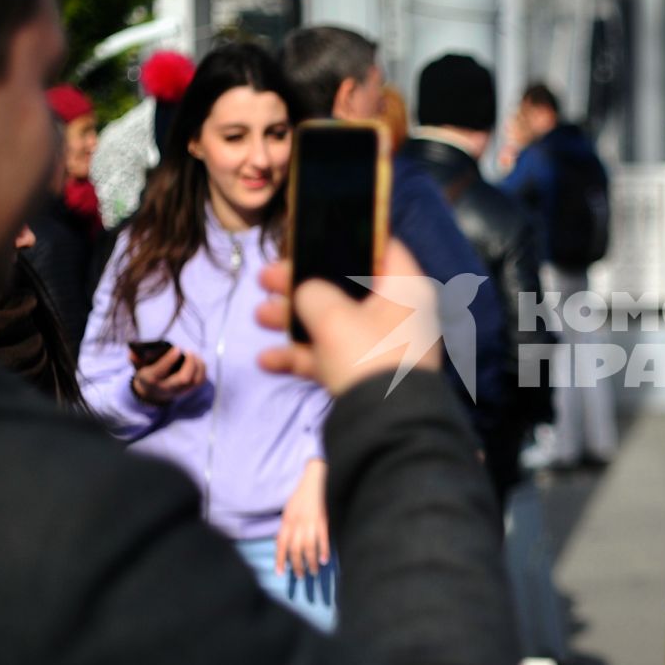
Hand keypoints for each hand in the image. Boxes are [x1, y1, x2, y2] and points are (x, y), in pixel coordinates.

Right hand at [130, 345, 206, 404]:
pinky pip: (200, 381)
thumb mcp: (139, 367)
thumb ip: (135, 359)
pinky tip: (198, 360)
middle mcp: (167, 387)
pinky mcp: (189, 390)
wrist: (152, 392)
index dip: (170, 359)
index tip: (177, 348)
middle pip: (183, 379)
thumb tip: (132, 352)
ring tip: (193, 354)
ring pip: (194, 381)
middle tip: (188, 351)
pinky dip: (202, 369)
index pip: (161, 371)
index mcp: (152, 379)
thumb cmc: (147, 373)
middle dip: (189, 363)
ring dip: (197, 365)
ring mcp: (179, 391)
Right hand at [256, 239, 442, 393]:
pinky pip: (332, 357)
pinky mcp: (368, 377)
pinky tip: (267, 361)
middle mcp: (400, 313)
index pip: (381, 247)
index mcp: (406, 287)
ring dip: (294, 320)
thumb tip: (307, 291)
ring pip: (334, 323)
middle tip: (263, 279)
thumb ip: (312, 291)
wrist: (386, 428)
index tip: (308, 236)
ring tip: (259, 317)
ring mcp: (384, 347)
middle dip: (301, 284)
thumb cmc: (367, 354)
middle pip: (347, 287)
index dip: (344, 237)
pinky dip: (302, 356)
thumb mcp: (333, 316)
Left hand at [276, 458, 329, 578]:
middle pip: (295, 550)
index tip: (280, 573)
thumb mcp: (288, 511)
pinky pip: (323, 539)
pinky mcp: (323, 522)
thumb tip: (281, 543)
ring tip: (313, 572)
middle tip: (299, 576)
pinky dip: (323, 551)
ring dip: (310, 562)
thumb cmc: (300, 496)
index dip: (280, 560)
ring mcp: (310, 524)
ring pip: (309, 548)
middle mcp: (297, 525)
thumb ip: (286, 527)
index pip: (281, 545)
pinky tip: (324, 560)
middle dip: (296, 565)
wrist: (313, 481)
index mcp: (287, 522)